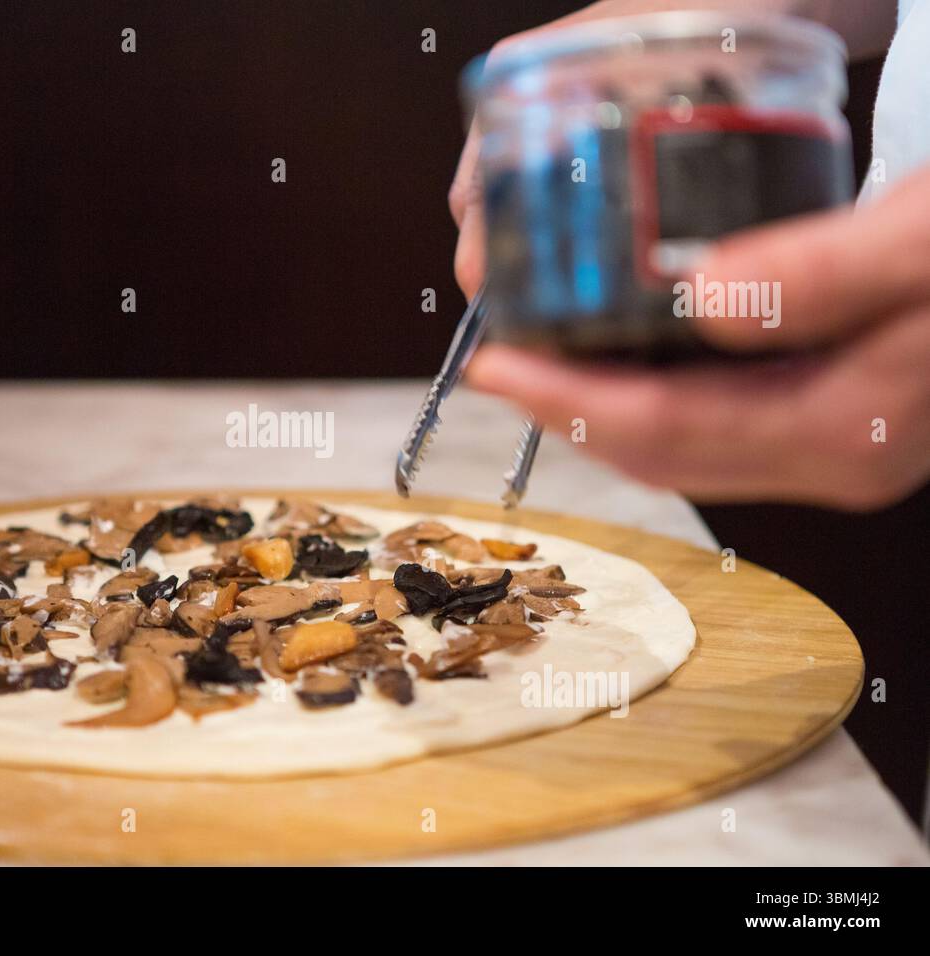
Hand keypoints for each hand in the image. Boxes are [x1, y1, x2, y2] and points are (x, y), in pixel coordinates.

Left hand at [461, 168, 929, 510]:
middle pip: (657, 451)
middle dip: (567, 410)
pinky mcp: (839, 409)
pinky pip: (716, 414)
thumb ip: (820, 276)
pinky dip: (653, 385)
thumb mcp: (927, 244)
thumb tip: (702, 299)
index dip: (564, 402)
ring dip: (602, 401)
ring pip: (682, 439)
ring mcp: (837, 438)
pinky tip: (626, 342)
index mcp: (844, 430)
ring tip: (542, 351)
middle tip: (500, 356)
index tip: (497, 361)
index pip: (661, 433)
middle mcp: (834, 454)